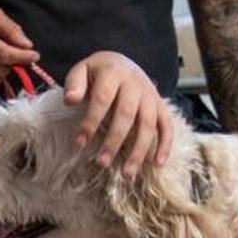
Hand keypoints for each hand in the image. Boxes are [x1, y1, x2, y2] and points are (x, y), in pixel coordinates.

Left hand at [63, 51, 173, 178]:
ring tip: (127, 175)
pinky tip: (157, 164)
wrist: (123, 62)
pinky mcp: (160, 106)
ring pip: (148, 125)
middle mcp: (135, 84)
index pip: (102, 100)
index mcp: (113, 73)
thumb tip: (70, 100)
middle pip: (126, 115)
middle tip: (102, 163)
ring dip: (138, 151)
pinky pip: (167, 126)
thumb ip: (75, 84)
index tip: (79, 143)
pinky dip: (165, 145)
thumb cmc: (98, 73)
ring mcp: (150, 96)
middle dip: (114, 141)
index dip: (90, 122)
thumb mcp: (83, 70)